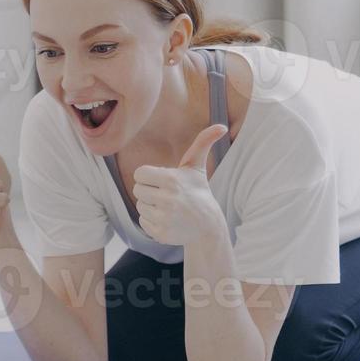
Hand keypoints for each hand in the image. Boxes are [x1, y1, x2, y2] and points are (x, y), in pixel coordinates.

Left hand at [131, 124, 227, 246]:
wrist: (207, 225)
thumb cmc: (198, 191)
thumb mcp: (197, 167)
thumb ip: (203, 142)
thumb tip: (221, 126)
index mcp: (171, 180)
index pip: (139, 174)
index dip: (148, 176)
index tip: (161, 180)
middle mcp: (166, 199)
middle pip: (138, 190)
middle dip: (149, 191)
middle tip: (166, 194)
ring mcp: (163, 218)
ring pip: (140, 206)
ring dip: (151, 206)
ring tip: (168, 207)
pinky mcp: (160, 233)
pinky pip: (143, 222)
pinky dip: (152, 221)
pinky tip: (167, 219)